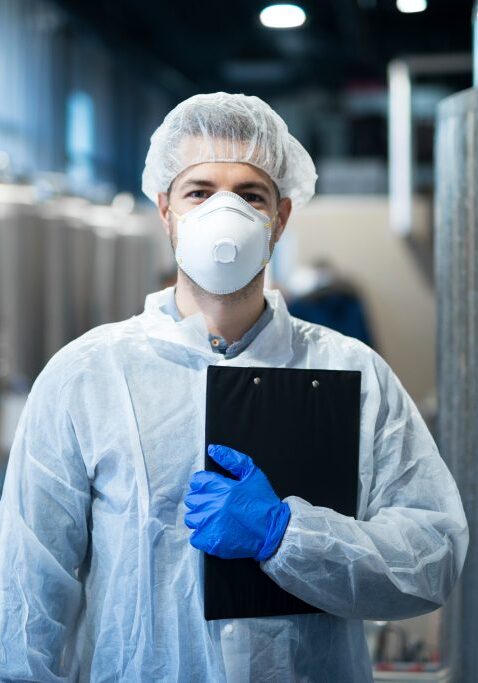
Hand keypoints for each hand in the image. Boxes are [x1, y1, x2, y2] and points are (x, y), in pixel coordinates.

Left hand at [184, 444, 290, 560]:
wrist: (274, 531)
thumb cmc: (264, 502)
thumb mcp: (252, 474)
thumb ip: (231, 459)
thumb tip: (213, 449)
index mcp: (223, 487)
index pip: (197, 481)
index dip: (204, 484)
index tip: (212, 489)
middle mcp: (214, 505)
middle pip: (192, 499)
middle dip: (202, 500)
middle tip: (216, 504)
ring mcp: (212, 524)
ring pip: (191, 518)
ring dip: (201, 518)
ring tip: (215, 519)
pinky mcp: (212, 542)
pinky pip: (195, 537)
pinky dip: (202, 535)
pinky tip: (215, 531)